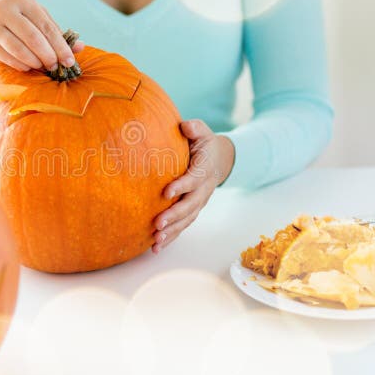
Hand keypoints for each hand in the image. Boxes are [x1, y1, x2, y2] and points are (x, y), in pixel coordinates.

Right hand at [0, 0, 84, 71]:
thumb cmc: (13, 11)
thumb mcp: (32, 12)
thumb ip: (54, 28)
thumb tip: (80, 47)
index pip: (45, 25)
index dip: (60, 45)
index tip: (70, 60)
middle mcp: (3, 8)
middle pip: (32, 38)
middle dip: (48, 55)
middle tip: (56, 66)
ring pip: (18, 49)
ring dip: (34, 62)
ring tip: (43, 66)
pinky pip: (5, 57)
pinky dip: (20, 64)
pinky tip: (29, 67)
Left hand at [151, 119, 234, 253]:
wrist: (218, 159)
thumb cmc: (203, 143)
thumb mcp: (202, 132)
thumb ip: (195, 128)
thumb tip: (185, 126)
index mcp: (204, 169)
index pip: (193, 179)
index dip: (182, 185)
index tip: (166, 192)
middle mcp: (203, 189)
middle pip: (190, 206)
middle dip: (174, 216)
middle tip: (157, 224)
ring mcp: (199, 202)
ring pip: (187, 220)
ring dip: (172, 232)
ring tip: (156, 242)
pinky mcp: (193, 210)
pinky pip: (183, 226)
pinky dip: (171, 238)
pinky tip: (155, 248)